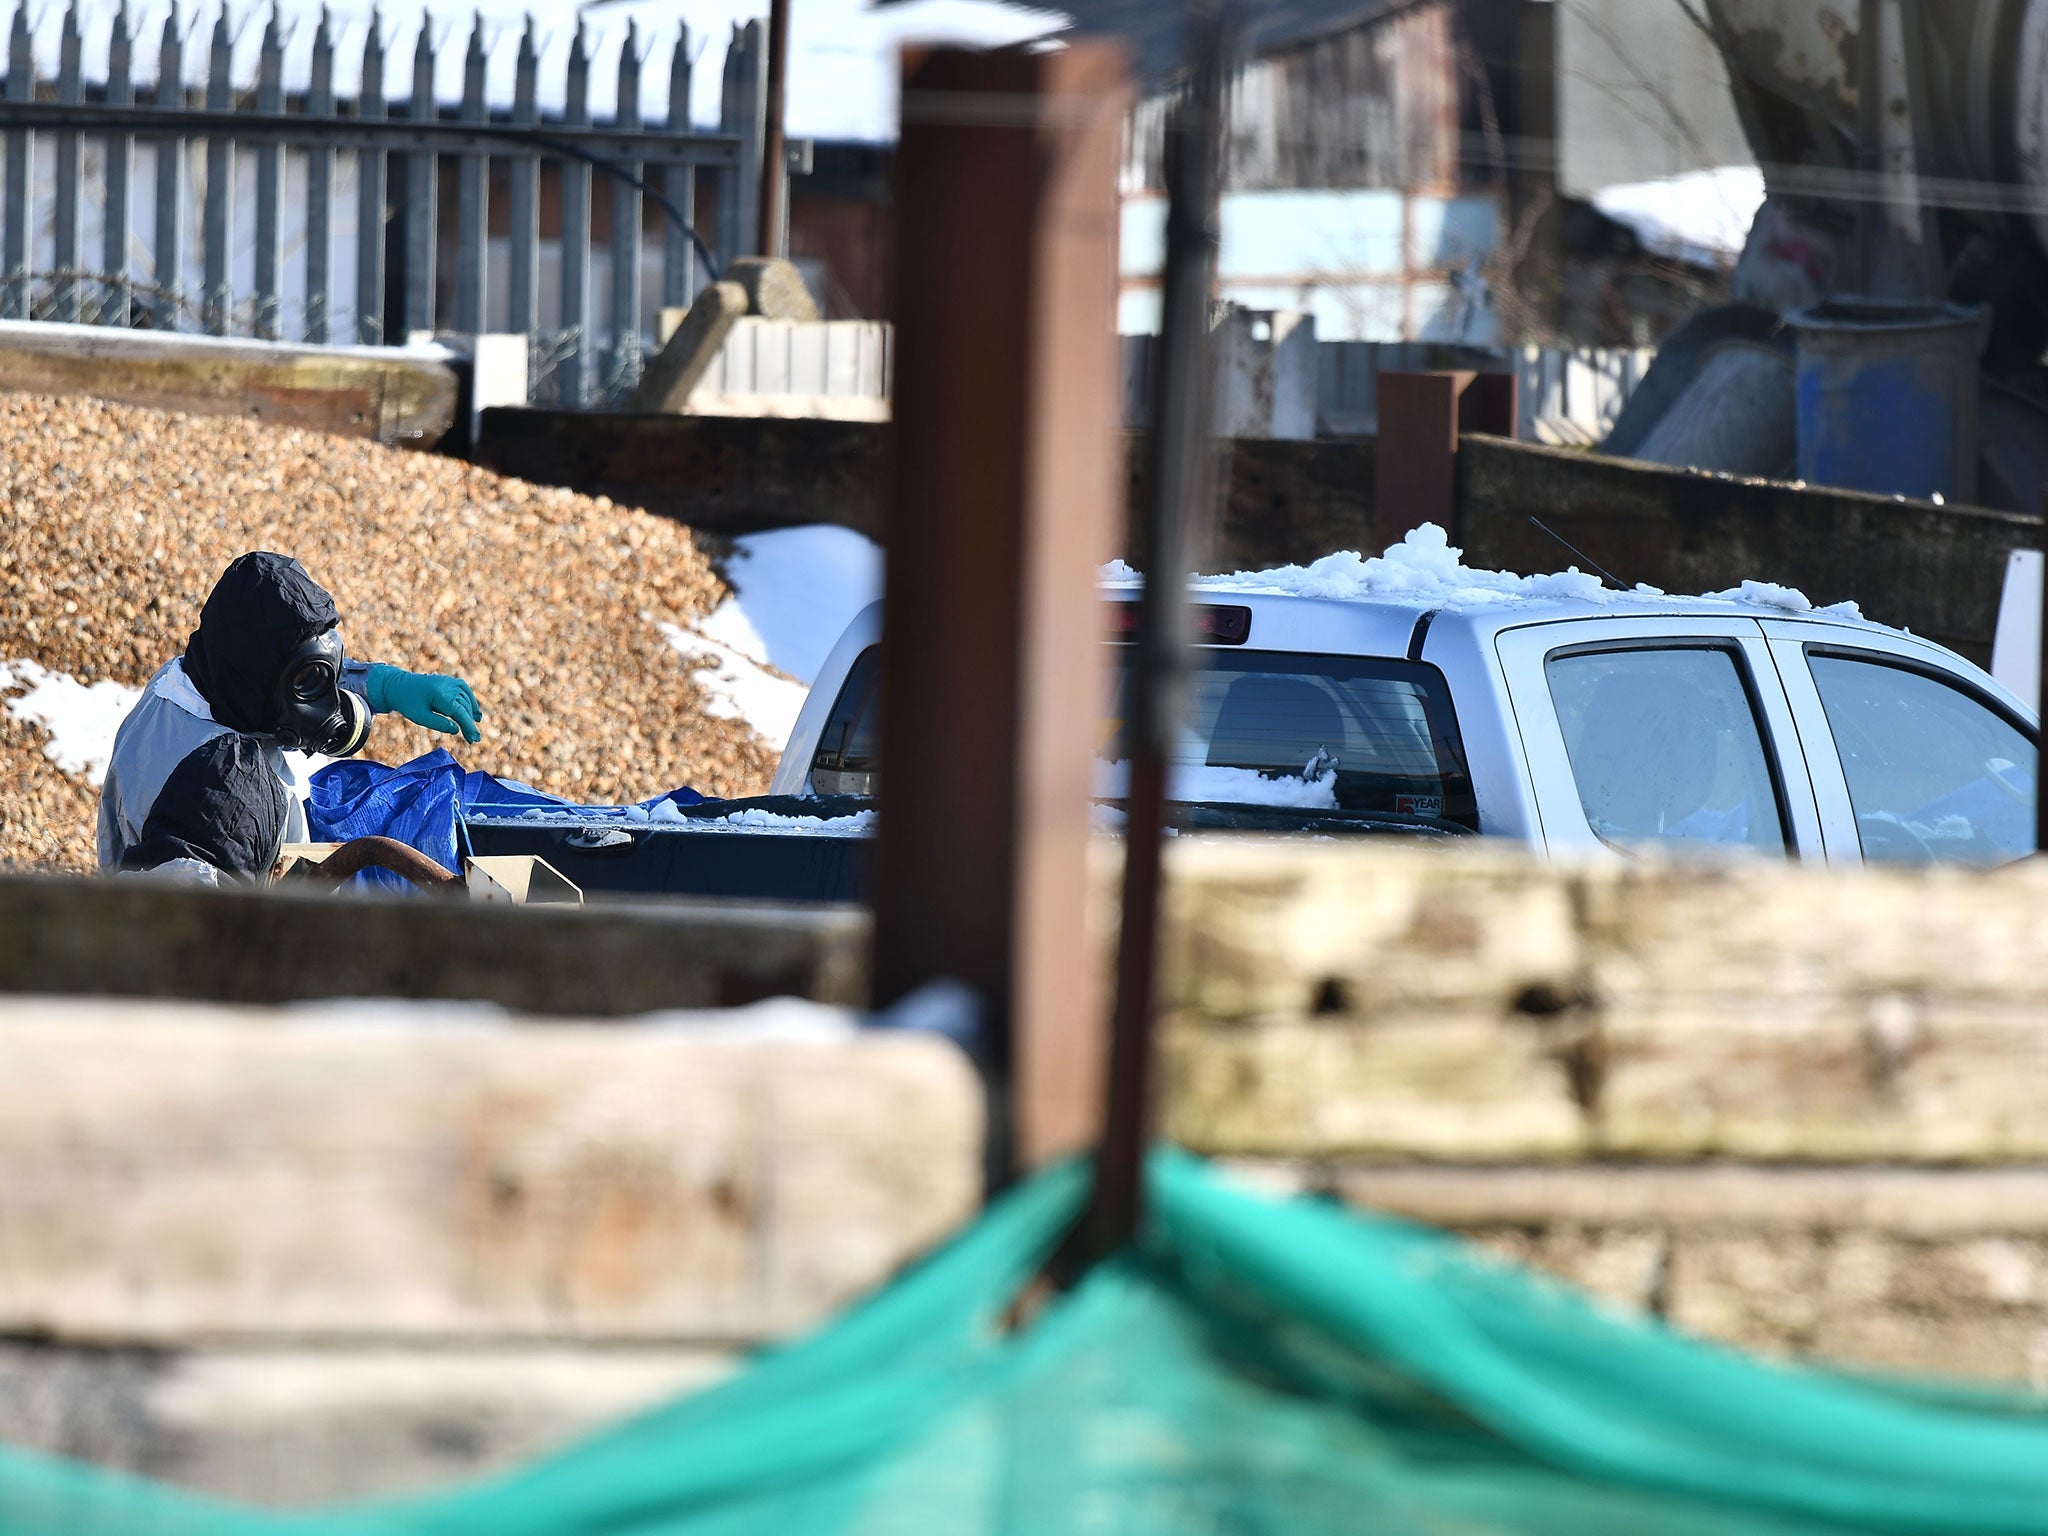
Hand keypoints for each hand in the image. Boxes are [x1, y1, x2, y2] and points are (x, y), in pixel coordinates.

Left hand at [366, 665, 482, 742]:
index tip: (474, 738)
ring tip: (473, 731)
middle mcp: (448, 685)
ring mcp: (450, 682)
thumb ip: (438, 724)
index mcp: (440, 694)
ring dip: (471, 715)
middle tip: (474, 740)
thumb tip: (457, 729)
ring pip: (466, 700)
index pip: (460, 712)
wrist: (397, 685)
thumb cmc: (407, 703)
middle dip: (470, 724)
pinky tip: (475, 714)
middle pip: (464, 708)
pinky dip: (471, 701)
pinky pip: (465, 691)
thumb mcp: (420, 717)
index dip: (468, 726)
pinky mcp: (449, 681)